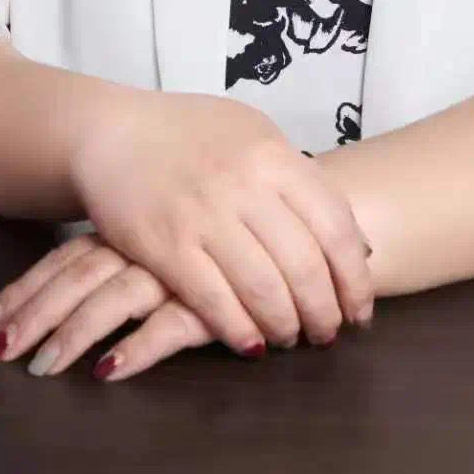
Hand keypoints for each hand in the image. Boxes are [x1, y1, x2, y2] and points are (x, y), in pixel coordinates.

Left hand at [0, 232, 220, 382]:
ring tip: (43, 367)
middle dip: (33, 317)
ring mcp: (175, 270)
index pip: (61, 261)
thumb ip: (121, 249)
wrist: (285, 216)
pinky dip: (139, 348)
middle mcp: (144, 245)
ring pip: (113, 301)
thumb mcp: (162, 231)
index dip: (22, 294)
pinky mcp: (212, 300)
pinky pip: (170, 326)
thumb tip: (67, 287)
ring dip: (75, 334)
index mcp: (127, 228)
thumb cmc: (216, 226)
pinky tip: (111, 370)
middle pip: (76, 281)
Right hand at [65, 89, 375, 353]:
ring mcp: (204, 215)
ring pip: (264, 289)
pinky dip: (240, 331)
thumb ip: (301, 181)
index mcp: (273, 154)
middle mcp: (244, 184)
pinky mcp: (166, 246)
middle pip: (305, 264)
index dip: (354, 276)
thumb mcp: (254, 137)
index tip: (359, 307)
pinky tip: (251, 343)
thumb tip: (357, 242)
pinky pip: (214, 301)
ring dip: (285, 326)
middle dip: (325, 311)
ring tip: (291, 337)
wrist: (114, 131)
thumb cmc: (191, 135)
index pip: (335, 224)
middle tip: (327, 332)